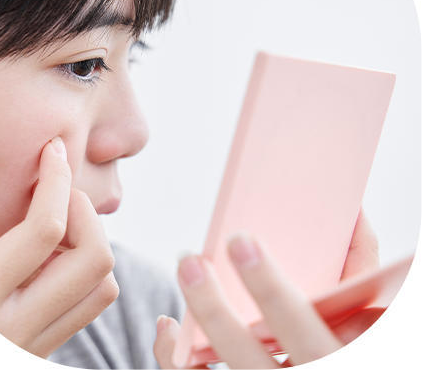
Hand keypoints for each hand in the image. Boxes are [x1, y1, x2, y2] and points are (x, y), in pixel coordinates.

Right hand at [0, 137, 117, 369]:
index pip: (45, 230)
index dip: (56, 179)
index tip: (51, 152)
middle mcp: (10, 334)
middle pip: (94, 259)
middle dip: (85, 212)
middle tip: (54, 196)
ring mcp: (27, 354)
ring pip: (102, 288)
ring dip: (90, 245)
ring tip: (53, 229)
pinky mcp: (34, 361)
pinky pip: (86, 308)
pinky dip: (81, 273)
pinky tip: (45, 261)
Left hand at [155, 212, 421, 369]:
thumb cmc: (332, 337)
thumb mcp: (355, 310)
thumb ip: (355, 261)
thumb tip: (351, 209)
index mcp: (368, 344)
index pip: (409, 323)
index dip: (421, 297)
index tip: (419, 262)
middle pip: (308, 345)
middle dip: (273, 293)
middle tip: (240, 241)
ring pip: (247, 365)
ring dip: (212, 313)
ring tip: (189, 262)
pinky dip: (176, 356)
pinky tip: (168, 325)